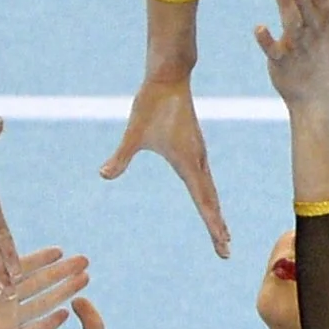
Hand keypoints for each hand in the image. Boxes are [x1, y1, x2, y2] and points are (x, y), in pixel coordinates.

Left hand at [100, 75, 230, 258]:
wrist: (169, 78)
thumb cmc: (151, 104)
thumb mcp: (133, 132)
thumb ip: (121, 155)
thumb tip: (103, 175)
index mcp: (187, 162)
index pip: (204, 201)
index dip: (213, 225)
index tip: (224, 244)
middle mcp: (198, 160)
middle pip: (211, 200)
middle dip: (217, 226)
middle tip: (225, 250)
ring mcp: (198, 153)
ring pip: (210, 189)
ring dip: (215, 211)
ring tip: (221, 231)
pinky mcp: (195, 146)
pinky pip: (205, 178)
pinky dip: (210, 195)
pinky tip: (207, 199)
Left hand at [253, 0, 328, 111]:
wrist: (321, 92)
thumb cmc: (325, 45)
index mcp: (323, 11)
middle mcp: (312, 25)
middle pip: (304, 1)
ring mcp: (299, 43)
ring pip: (293, 21)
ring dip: (286, 3)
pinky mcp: (284, 61)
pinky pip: (275, 50)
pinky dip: (267, 40)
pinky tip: (259, 28)